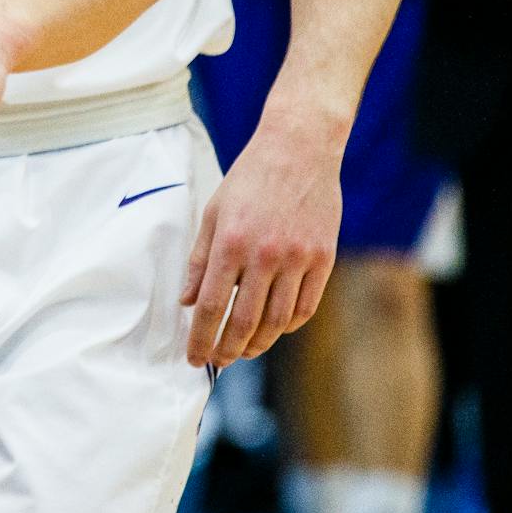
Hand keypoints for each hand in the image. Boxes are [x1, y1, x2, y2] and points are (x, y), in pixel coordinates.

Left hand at [181, 114, 339, 365]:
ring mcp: (299, 259)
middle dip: (228, 349)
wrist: (298, 150)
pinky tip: (273, 330)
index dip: (201, 337)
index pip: (213, 306)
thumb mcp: (213, 212)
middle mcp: (266, 255)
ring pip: (277, 320)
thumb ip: (201, 260)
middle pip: (246, 321)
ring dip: (258, 343)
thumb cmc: (249, 179)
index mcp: (231, 242)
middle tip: (218, 362)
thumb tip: (188, 301)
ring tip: (243, 351)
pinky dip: (287, 325)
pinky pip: (305, 306)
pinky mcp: (323, 259)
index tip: (194, 357)